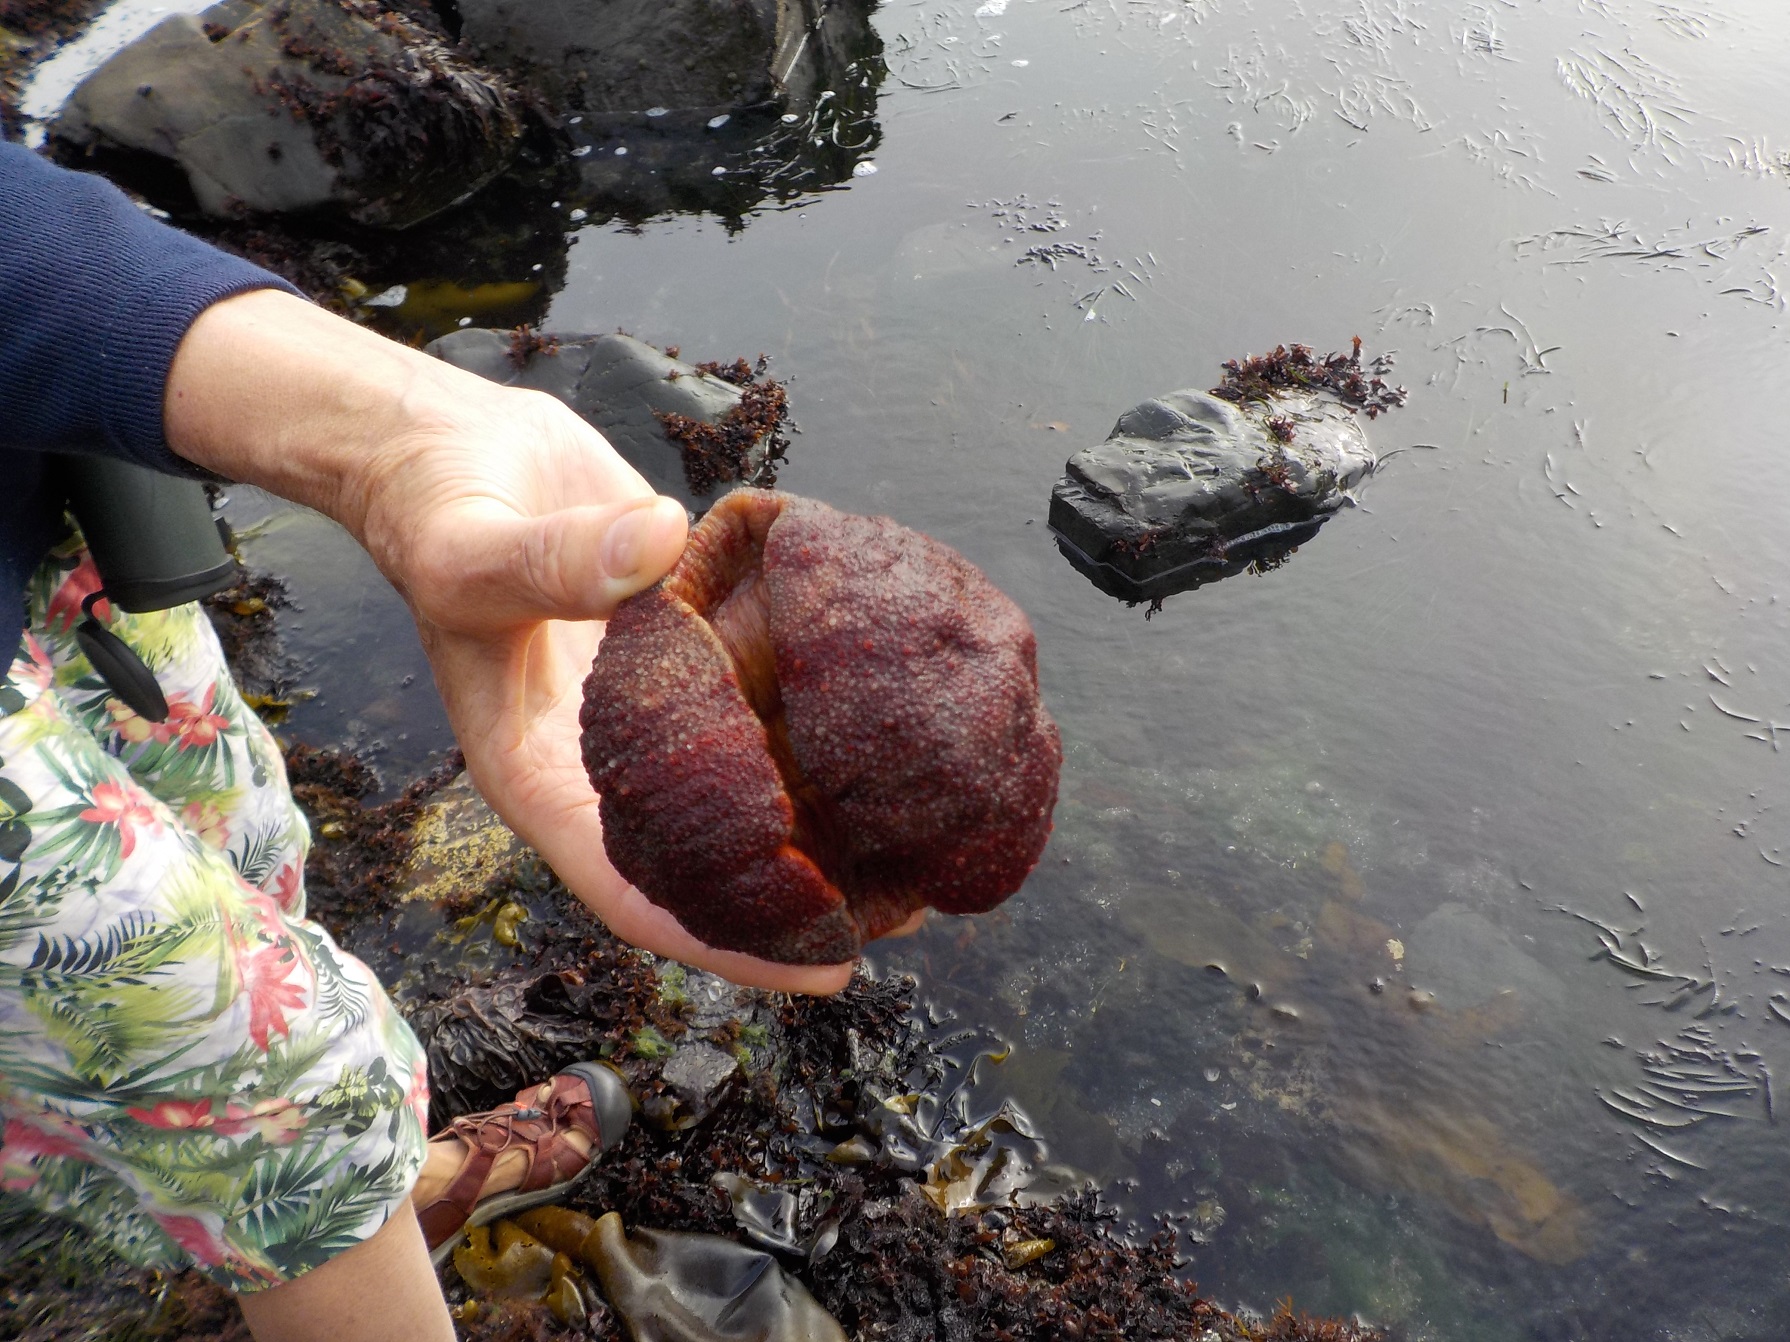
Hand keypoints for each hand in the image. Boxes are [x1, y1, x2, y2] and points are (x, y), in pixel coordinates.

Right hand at [166, 290, 855, 993]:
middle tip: (907, 911)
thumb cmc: (434, 513)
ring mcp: (657, 704)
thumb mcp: (470, 550)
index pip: (638, 891)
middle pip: (708, 857)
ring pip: (747, 778)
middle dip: (799, 896)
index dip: (729, 942)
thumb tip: (657, 545)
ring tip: (925, 837)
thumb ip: (552, 563)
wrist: (448, 446)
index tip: (827, 971)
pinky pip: (760, 688)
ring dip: (823, 811)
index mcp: (545, 777)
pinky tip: (893, 714)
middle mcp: (610, 757)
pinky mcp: (691, 641)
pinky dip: (814, 707)